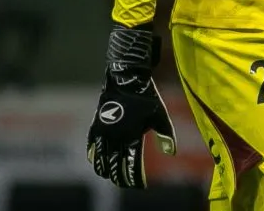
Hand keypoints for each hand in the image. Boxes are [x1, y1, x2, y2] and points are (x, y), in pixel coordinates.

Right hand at [87, 24, 176, 187]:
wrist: (126, 77)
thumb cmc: (146, 96)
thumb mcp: (159, 115)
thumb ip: (165, 135)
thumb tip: (172, 153)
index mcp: (130, 135)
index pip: (130, 163)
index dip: (134, 177)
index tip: (139, 185)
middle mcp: (114, 136)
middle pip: (113, 164)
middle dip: (118, 175)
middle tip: (124, 182)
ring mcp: (103, 131)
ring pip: (99, 158)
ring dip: (105, 169)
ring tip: (110, 174)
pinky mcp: (96, 124)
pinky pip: (91, 145)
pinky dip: (94, 156)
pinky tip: (96, 161)